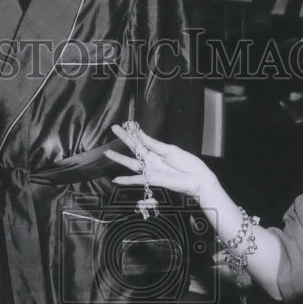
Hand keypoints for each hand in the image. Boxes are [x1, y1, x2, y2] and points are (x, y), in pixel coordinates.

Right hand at [104, 124, 220, 201]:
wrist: (195, 178)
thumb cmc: (186, 162)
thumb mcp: (169, 150)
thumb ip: (153, 144)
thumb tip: (140, 135)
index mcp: (157, 149)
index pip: (142, 139)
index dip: (134, 131)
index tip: (125, 123)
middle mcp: (151, 159)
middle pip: (134, 148)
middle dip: (124, 138)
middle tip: (113, 129)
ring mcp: (150, 169)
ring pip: (131, 163)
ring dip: (119, 158)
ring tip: (107, 153)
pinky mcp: (152, 179)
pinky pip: (136, 180)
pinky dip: (126, 180)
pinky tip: (116, 179)